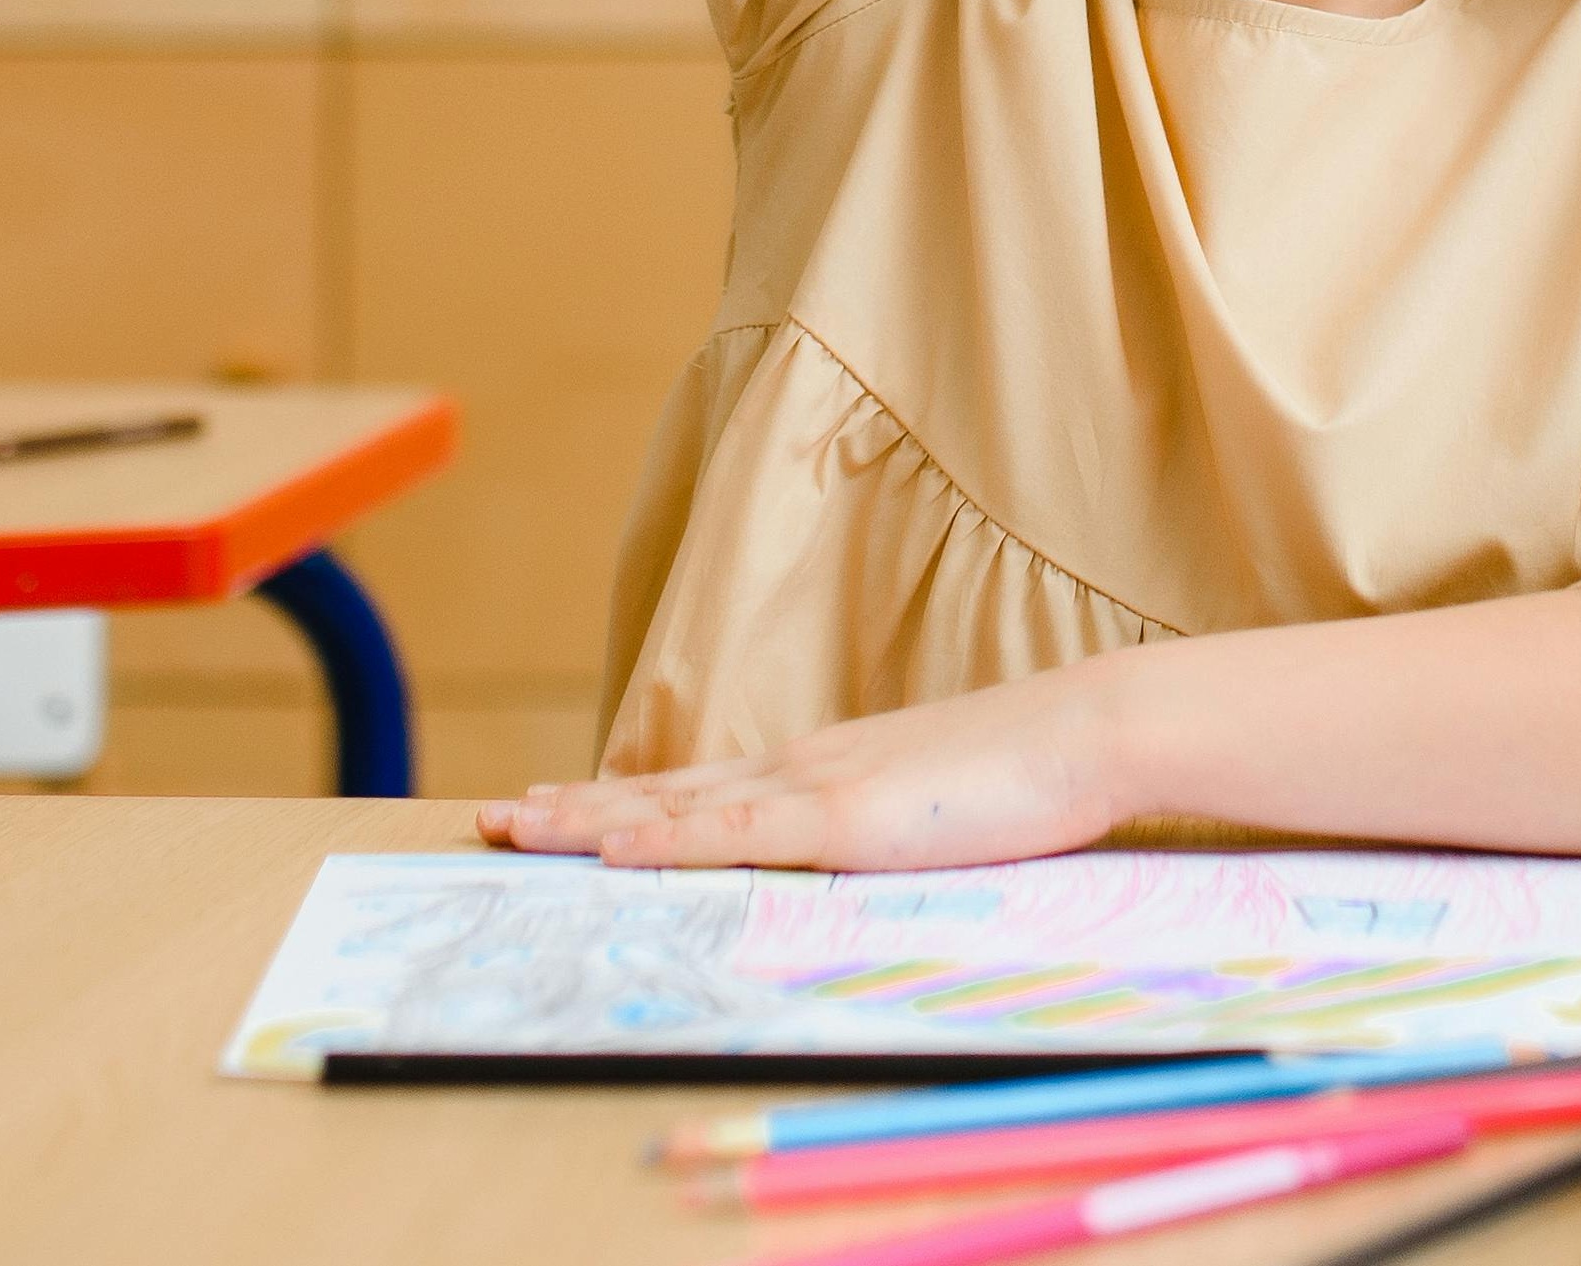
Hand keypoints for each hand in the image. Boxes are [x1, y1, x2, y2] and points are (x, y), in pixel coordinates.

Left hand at [481, 659, 1135, 871]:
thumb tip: (857, 851)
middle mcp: (804, 765)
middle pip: (665, 789)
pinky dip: (666, 840)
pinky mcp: (845, 817)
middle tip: (494, 818)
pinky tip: (613, 849)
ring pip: (677, 807)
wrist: (1086, 729)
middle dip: (573, 809)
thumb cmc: (1030, 771)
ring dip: (587, 822)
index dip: (625, 800)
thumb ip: (887, 821)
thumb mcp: (936, 804)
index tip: (559, 806)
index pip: (703, 786)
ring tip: (513, 827)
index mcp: (826, 765)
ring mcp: (819, 785)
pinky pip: (736, 835)